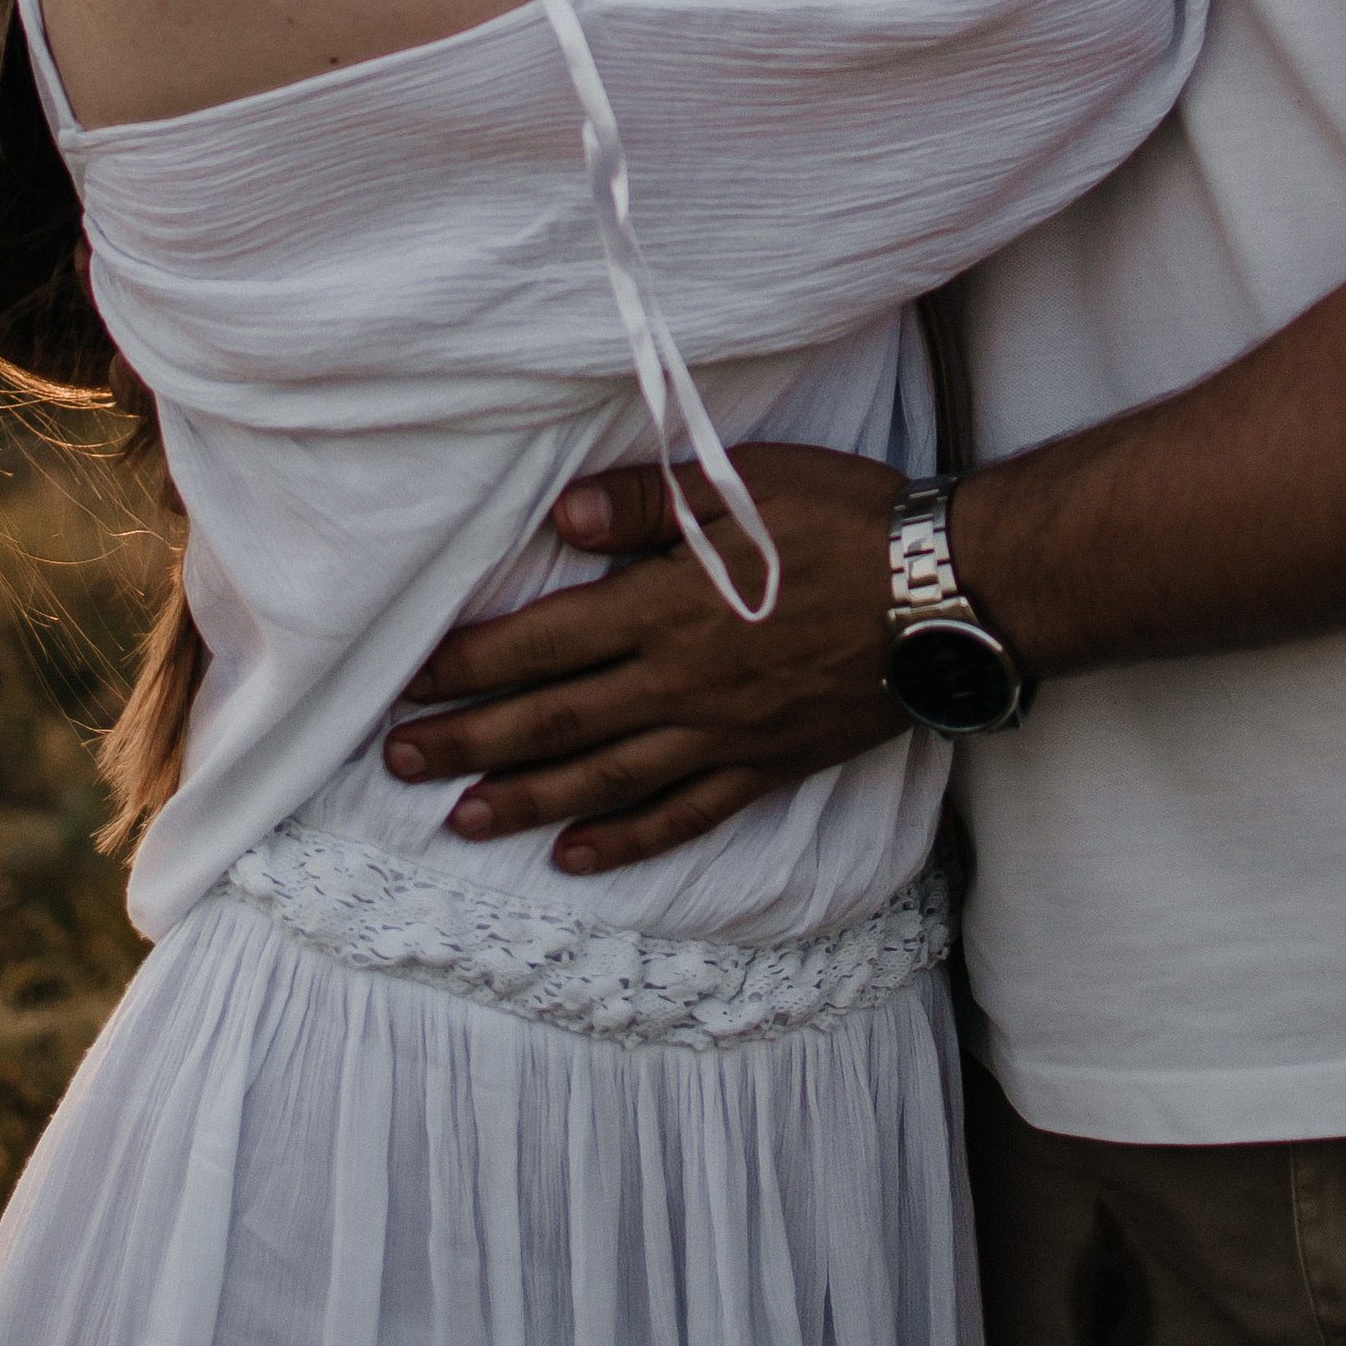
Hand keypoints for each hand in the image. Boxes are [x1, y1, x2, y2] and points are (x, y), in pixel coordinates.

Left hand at [385, 444, 906, 873]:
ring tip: (462, 819)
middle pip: (553, 720)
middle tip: (398, 762)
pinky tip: (578, 860)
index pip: (542, 643)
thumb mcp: (746, 485)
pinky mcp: (765, 766)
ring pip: (604, 780)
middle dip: (468, 741)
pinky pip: (684, 815)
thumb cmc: (846, 520)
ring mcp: (722, 734)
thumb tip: (563, 519)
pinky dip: (627, 842)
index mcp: (665, 606)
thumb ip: (648, 502)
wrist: (947, 592)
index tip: (409, 681)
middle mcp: (680, 682)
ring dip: (526, 801)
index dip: (469, 665)